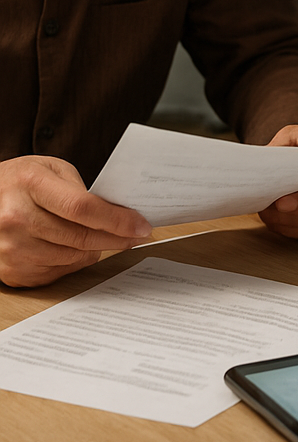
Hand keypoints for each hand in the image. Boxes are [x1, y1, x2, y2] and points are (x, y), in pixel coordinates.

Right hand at [0, 155, 151, 287]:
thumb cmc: (22, 180)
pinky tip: (75, 247)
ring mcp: (10, 248)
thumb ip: (82, 189)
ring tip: (103, 237)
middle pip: (80, 237)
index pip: (82, 208)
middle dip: (116, 238)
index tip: (141, 226)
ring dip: (95, 249)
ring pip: (72, 258)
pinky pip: (57, 272)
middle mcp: (16, 218)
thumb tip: (117, 212)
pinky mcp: (11, 270)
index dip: (117, 220)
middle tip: (136, 234)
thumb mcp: (52, 169)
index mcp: (31, 185)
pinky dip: (73, 261)